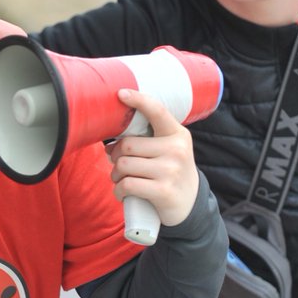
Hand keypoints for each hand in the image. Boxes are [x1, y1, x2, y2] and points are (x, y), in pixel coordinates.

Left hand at [106, 89, 199, 226]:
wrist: (189, 204)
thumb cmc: (169, 171)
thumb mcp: (168, 150)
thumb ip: (146, 140)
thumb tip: (108, 143)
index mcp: (177, 134)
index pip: (157, 111)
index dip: (138, 100)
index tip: (121, 93)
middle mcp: (176, 149)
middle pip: (127, 145)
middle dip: (115, 156)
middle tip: (117, 164)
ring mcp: (170, 170)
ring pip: (123, 165)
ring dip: (115, 175)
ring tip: (121, 179)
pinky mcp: (163, 191)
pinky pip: (127, 184)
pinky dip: (119, 190)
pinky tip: (123, 192)